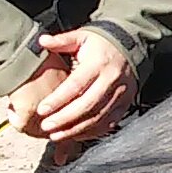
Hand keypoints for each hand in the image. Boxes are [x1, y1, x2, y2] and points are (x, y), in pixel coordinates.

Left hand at [19, 26, 134, 143]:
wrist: (130, 47)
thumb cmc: (100, 44)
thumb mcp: (82, 37)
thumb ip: (62, 41)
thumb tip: (41, 41)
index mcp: (98, 63)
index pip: (76, 85)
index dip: (58, 99)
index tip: (42, 110)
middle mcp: (111, 80)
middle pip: (87, 105)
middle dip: (65, 118)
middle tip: (46, 127)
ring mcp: (121, 94)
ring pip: (98, 117)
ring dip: (76, 129)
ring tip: (56, 135)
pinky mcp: (126, 104)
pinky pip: (109, 122)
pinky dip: (92, 132)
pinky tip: (75, 135)